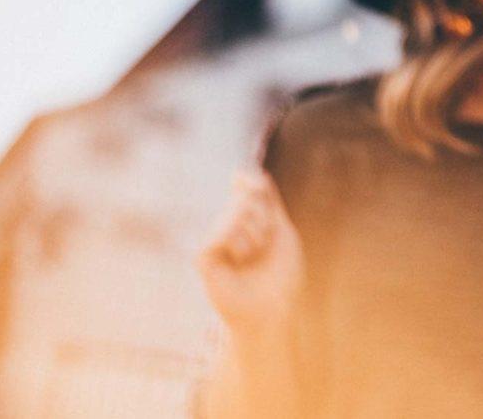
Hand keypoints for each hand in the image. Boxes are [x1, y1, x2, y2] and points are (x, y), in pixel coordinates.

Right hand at [198, 170, 304, 335]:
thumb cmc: (280, 274)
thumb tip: (240, 173)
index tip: (258, 188)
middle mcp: (227, 225)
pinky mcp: (202, 256)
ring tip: (252, 258)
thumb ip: (266, 199)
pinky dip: (236, 246)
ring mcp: (213, 240)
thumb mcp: (280, 230)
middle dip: (265, 220)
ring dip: (255, 237)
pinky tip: (237, 262)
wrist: (272, 310)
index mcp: (247, 218)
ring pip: (234, 213)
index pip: (246, 185)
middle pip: (246, 198)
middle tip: (264, 245)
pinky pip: (218, 234)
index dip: (252, 182)